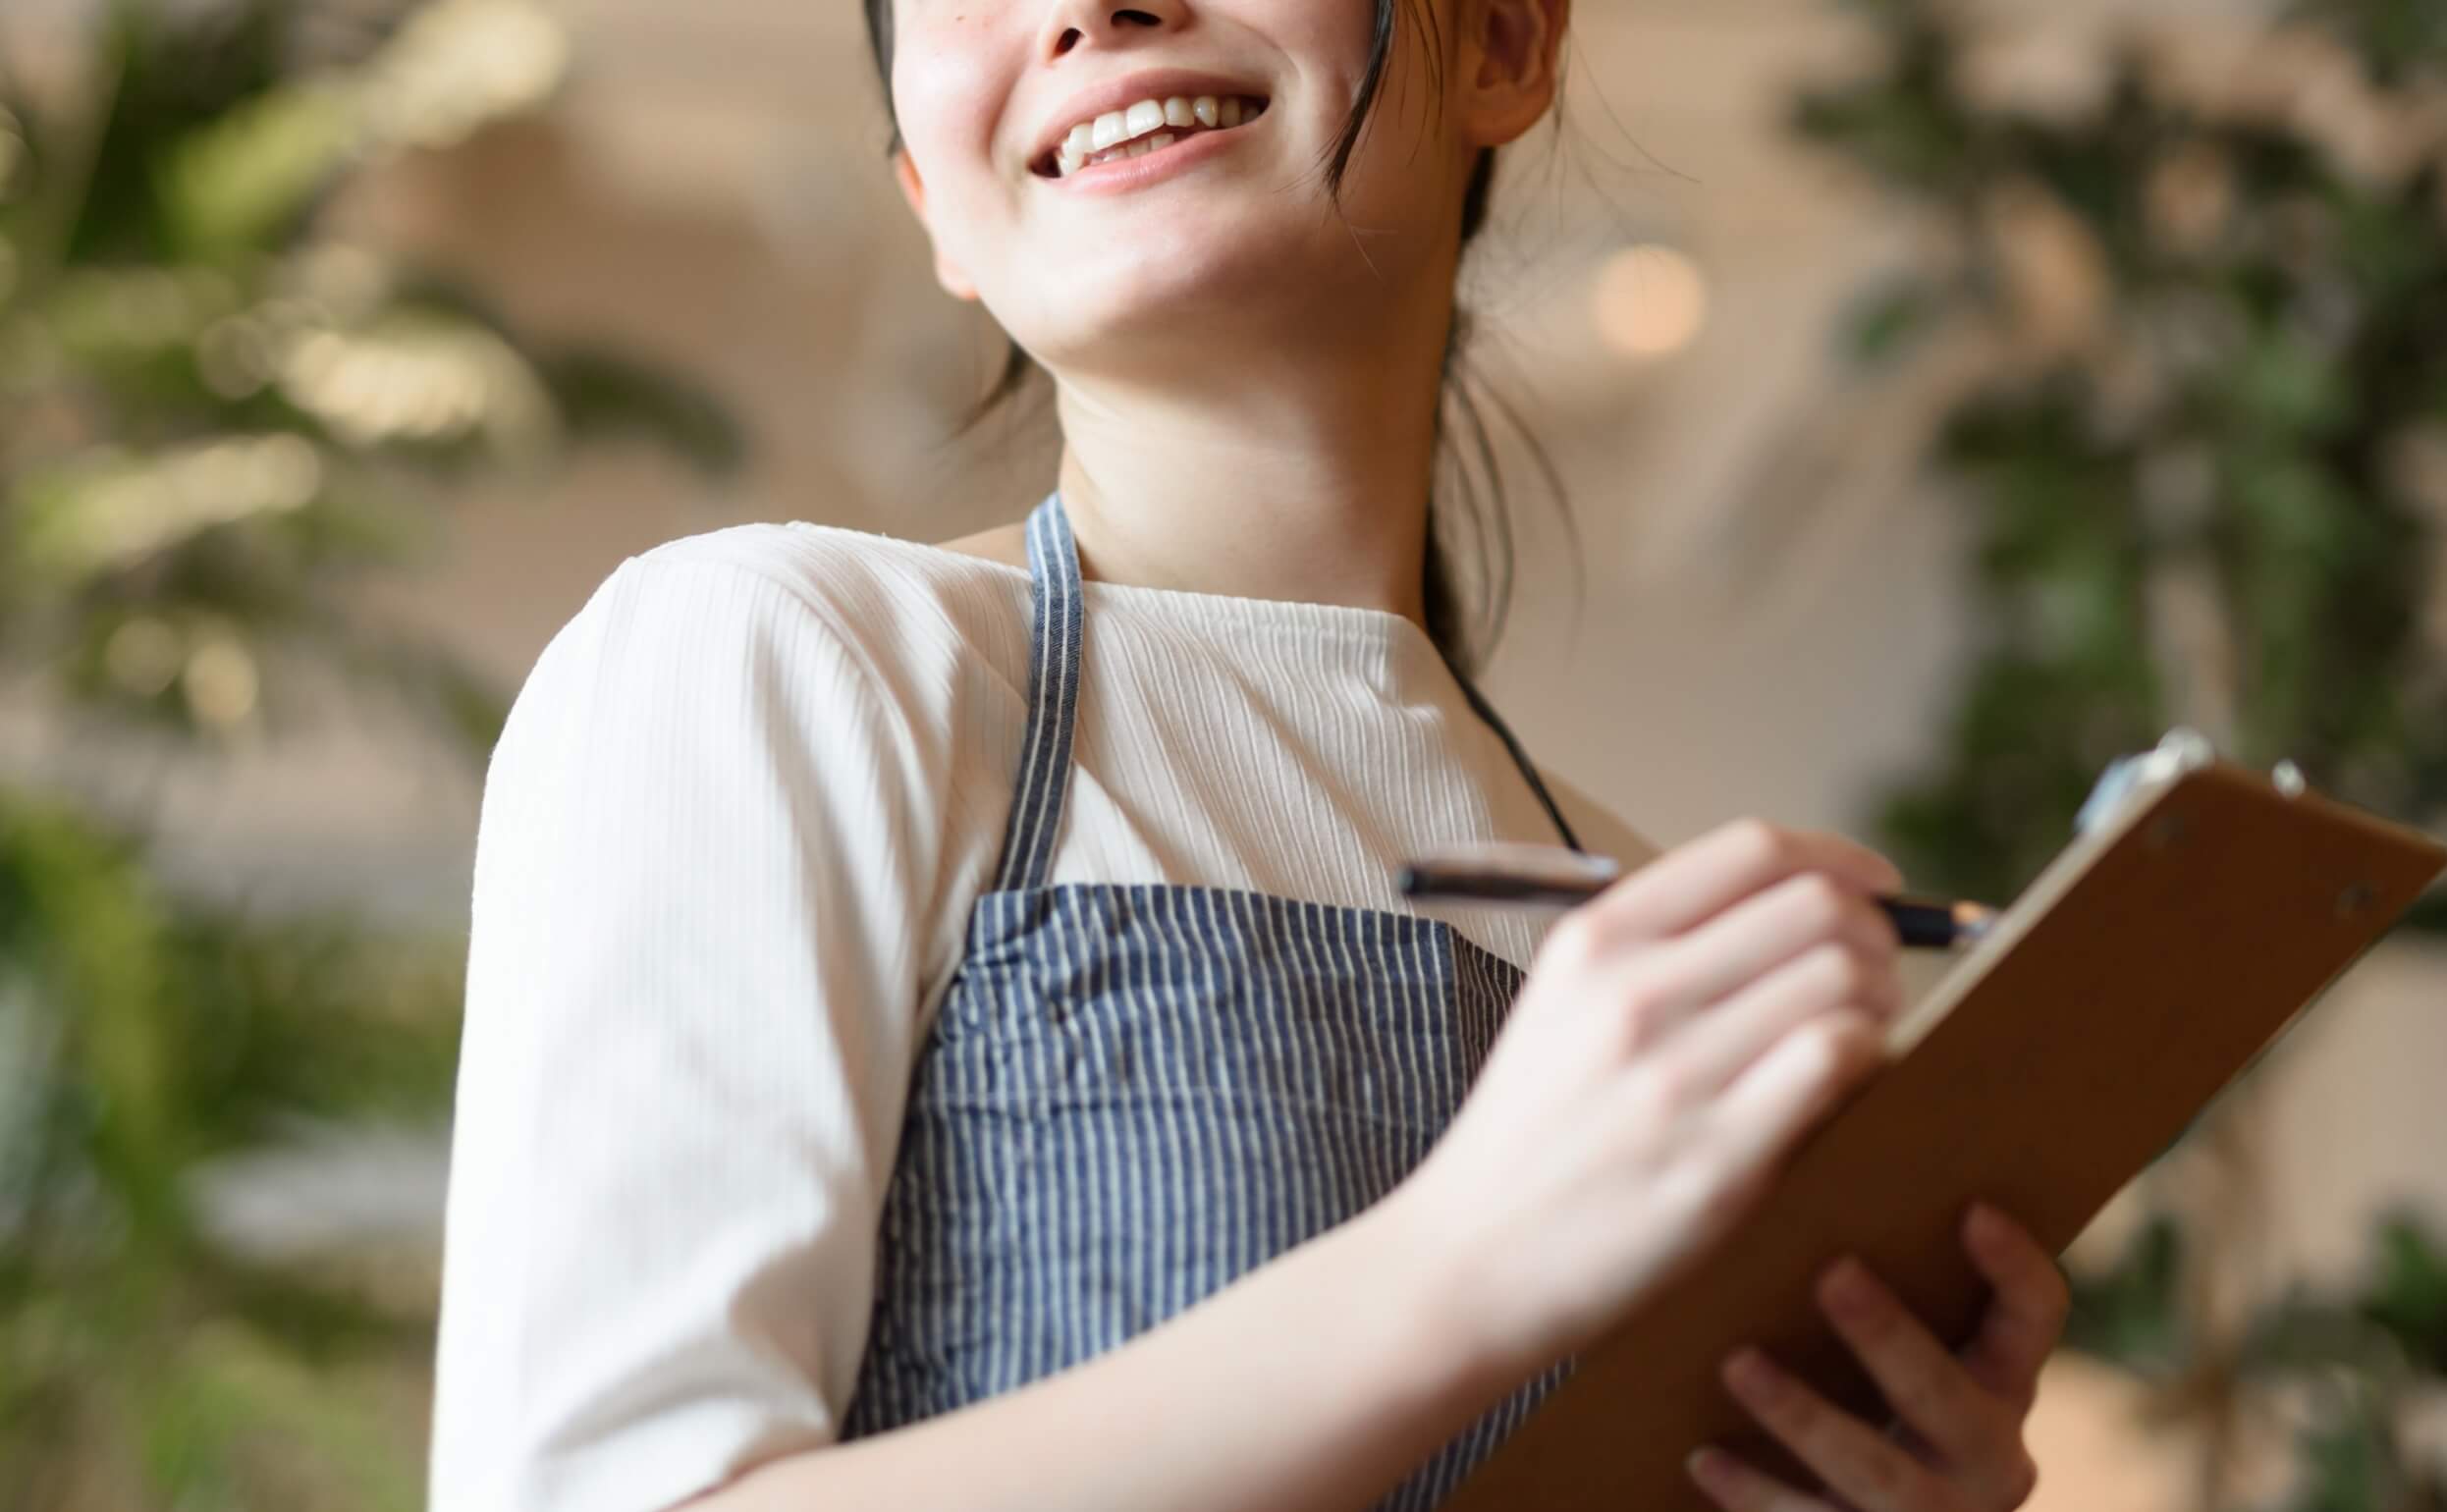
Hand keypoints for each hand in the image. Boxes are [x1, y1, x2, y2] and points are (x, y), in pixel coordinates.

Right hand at [1384, 818, 1911, 1390]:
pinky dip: (1870, 1059)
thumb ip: (1665, 951)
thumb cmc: (1534, 1134)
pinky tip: (1849, 1084)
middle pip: (1816, 908)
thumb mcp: (1564, 1004)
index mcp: (1596, 941)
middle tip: (1878, 976)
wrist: (1472, 1257)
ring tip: (1864, 1036)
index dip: (1839, 861)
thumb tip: (1810, 914)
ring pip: (1841, 980)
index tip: (1874, 888)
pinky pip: (1836, 1062)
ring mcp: (1673, 1076)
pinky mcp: (1716, 1159)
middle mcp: (1633, 992)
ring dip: (1880, 1001)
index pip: (1755, 850)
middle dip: (1876, 933)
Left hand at [1686, 1202, 2069, 1511]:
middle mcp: (1987, 1455)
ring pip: (1878, 1470)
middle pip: (1946, 1397)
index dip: (2017, 1266)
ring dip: (1806, 1416)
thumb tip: (1818, 1122)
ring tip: (1738, 1362)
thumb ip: (1883, 1270)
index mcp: (2003, 1380)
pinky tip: (1702, 1455)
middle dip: (1891, 1338)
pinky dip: (1756, 1493)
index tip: (1973, 1208)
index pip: (2035, 1316)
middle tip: (1832, 1274)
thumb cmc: (1865, 1383)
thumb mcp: (1899, 1339)